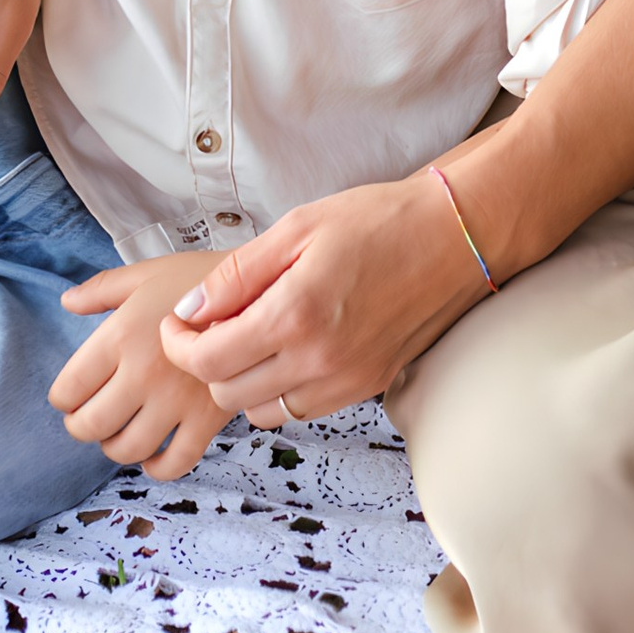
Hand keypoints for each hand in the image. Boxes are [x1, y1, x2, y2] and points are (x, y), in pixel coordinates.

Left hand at [50, 251, 231, 472]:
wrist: (261, 288)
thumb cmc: (198, 277)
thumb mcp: (146, 274)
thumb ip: (102, 289)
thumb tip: (67, 302)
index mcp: (121, 335)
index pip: (69, 389)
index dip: (63, 398)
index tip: (71, 395)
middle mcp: (144, 372)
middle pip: (91, 426)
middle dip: (81, 426)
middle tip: (88, 417)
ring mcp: (177, 401)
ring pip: (127, 449)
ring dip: (114, 447)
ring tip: (118, 432)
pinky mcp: (208, 419)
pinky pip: (175, 462)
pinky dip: (157, 467)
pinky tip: (152, 455)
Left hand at [157, 172, 490, 421]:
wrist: (456, 237)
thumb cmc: (379, 221)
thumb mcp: (298, 227)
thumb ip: (238, 274)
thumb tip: (190, 309)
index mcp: (295, 314)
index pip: (208, 360)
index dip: (178, 345)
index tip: (177, 323)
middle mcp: (319, 359)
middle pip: (228, 393)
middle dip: (205, 363)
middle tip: (207, 327)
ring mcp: (345, 381)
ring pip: (262, 411)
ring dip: (241, 382)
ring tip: (248, 338)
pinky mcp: (366, 388)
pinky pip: (300, 410)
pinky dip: (279, 391)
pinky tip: (287, 350)